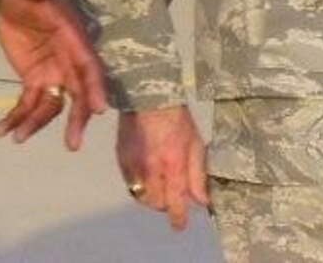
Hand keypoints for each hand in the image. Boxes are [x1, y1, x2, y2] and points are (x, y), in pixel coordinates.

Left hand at [0, 0, 108, 149]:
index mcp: (73, 41)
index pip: (89, 67)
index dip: (95, 87)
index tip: (100, 109)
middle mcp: (67, 64)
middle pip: (77, 95)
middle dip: (77, 119)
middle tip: (72, 144)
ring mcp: (51, 75)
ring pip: (50, 107)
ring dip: (37, 125)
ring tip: (18, 139)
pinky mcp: (33, 81)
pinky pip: (27, 105)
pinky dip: (16, 118)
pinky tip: (1, 131)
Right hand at [118, 105, 209, 231]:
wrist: (148, 96)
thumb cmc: (177, 119)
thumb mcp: (195, 144)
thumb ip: (198, 175)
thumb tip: (201, 200)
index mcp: (173, 166)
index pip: (175, 204)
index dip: (178, 218)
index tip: (179, 225)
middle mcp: (151, 170)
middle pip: (156, 203)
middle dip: (165, 204)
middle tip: (171, 196)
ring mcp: (133, 165)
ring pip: (141, 196)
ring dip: (150, 196)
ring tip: (157, 186)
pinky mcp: (121, 158)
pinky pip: (129, 182)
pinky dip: (137, 184)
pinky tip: (145, 175)